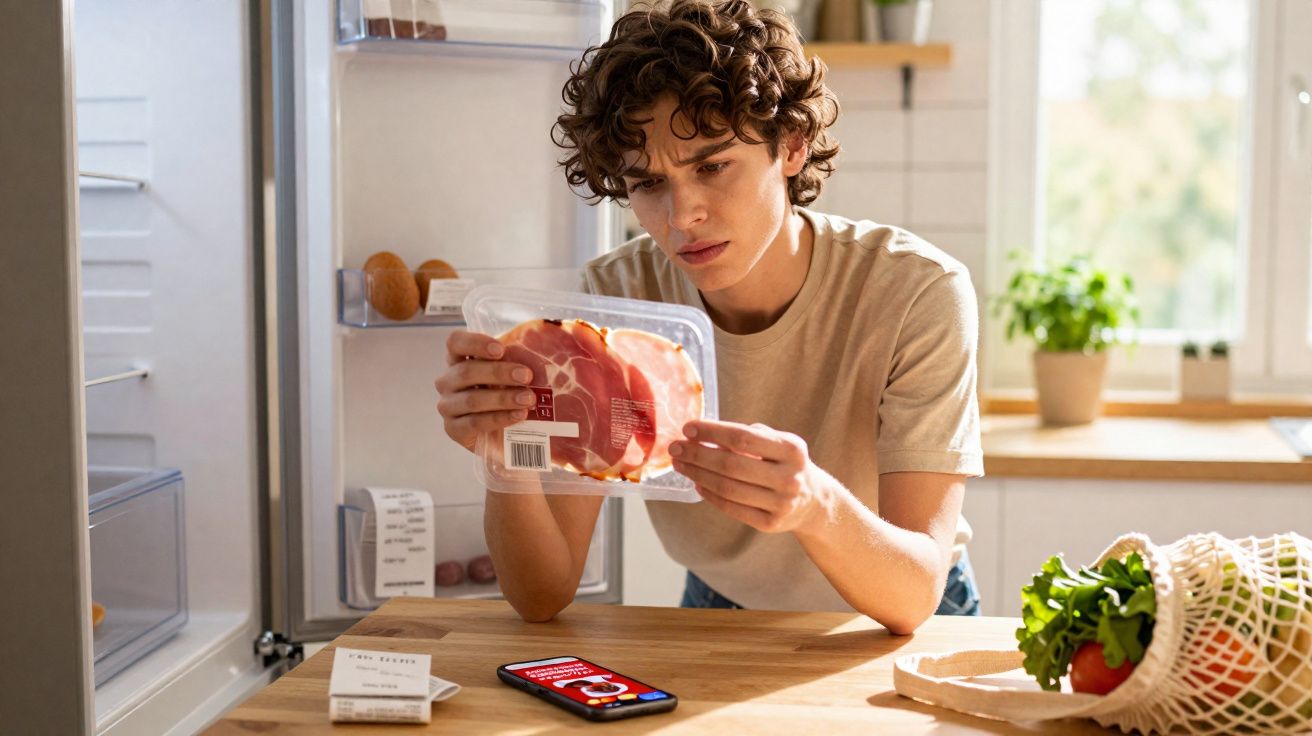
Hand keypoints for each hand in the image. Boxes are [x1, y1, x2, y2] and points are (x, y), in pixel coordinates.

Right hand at [434, 329, 535, 452]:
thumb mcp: (513, 370)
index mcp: (458, 359)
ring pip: (472, 399)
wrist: (502, 435)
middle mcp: (448, 381)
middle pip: (466, 371)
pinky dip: (499, 418)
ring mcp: (448, 406)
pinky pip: (475, 423)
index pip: (455, 342)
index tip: (501, 350)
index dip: (475, 343)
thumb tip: (552, 334)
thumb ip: (523, 354)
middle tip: (526, 376)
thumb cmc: (507, 393)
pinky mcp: (453, 429)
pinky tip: (518, 415)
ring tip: (528, 399)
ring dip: (502, 398)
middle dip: (498, 372)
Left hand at [669, 419, 837, 534]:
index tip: (688, 428)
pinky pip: (732, 508)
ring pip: (728, 488)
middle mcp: (789, 477)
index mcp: (791, 449)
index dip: (712, 432)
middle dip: (698, 454)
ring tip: (681, 464)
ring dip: (698, 475)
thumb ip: (748, 436)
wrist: (814, 501)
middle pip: (731, 465)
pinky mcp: (771, 524)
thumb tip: (702, 433)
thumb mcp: (778, 443)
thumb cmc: (785, 464)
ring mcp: (781, 503)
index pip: (743, 438)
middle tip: (675, 448)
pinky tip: (697, 483)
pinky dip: (710, 495)